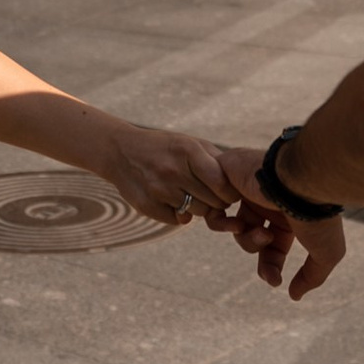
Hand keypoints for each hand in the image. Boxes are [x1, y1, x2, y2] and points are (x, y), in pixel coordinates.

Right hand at [100, 125, 235, 226]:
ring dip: (200, 209)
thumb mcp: (190, 143)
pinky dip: (180, 215)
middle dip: (218, 202)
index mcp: (188, 151)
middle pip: (212, 202)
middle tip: (212, 196)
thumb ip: (216, 160)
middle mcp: (173, 170)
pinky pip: (177, 220)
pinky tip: (173, 201)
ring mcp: (158, 189)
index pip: (221, 183)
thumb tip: (241, 182)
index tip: (229, 192)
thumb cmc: (165, 148)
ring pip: (197, 213)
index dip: (230, 192)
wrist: (121, 152)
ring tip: (192, 196)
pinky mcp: (147, 205)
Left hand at [212, 146, 346, 300]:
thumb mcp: (326, 253)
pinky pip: (212, 206)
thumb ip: (312, 276)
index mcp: (291, 212)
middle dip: (258, 249)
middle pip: (252, 236)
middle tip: (266, 247)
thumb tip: (294, 296)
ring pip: (235, 224)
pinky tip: (237, 222)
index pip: (274, 245)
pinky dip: (220, 222)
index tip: (274, 281)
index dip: (271, 266)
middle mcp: (269, 199)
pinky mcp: (228, 176)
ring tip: (260, 231)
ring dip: (245, 238)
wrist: (305, 179)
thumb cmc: (317, 215)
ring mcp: (249, 186)